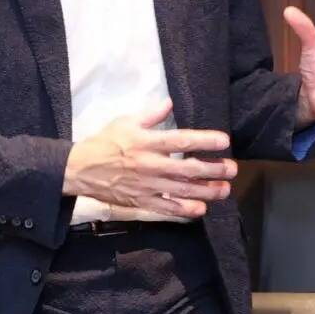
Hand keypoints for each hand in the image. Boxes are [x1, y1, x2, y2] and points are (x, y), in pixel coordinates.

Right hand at [62, 99, 236, 218]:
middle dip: (213, 169)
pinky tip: (201, 209)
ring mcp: (147, 185)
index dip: (204, 141)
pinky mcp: (142, 201)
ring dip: (206, 190)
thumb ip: (151, 114)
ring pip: (182, 190)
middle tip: (232, 168)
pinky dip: (185, 210)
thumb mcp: (126, 121)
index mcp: (147, 142)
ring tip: (225, 189)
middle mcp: (151, 164)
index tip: (224, 141)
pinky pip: (167, 208)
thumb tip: (170, 103)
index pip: (181, 140)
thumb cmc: (106, 141)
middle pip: (188, 168)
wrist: (81, 168)